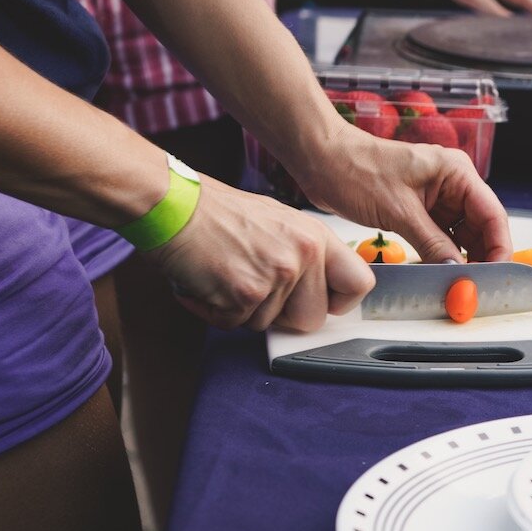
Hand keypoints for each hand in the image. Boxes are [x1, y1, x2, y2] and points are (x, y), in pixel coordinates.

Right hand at [149, 177, 373, 332]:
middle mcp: (303, 255)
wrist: (172, 205)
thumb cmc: (218, 213)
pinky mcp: (245, 294)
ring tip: (226, 275)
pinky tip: (208, 282)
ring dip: (243, 310)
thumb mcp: (278, 221)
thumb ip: (304, 254)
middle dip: (282, 315)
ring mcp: (276, 275)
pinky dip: (217, 311)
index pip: (359, 284)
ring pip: (268, 325)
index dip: (340, 302)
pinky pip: (236, 324)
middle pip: (312, 319)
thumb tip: (320, 287)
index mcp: (316, 237)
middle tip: (256, 289)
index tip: (323, 302)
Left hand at [291, 123, 511, 266]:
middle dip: (481, 257)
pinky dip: (441, 255)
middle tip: (476, 287)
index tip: (496, 275)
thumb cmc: (355, 169)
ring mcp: (436, 197)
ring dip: (460, 259)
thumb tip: (456, 271)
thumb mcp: (398, 211)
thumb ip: (433, 243)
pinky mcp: (419, 210)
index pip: (492, 214)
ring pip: (461, 236)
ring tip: (459, 284)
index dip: (500, 247)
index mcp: (456, 172)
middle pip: (481, 227)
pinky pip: (440, 237)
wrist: (319, 159)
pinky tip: (439, 272)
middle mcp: (452, 183)